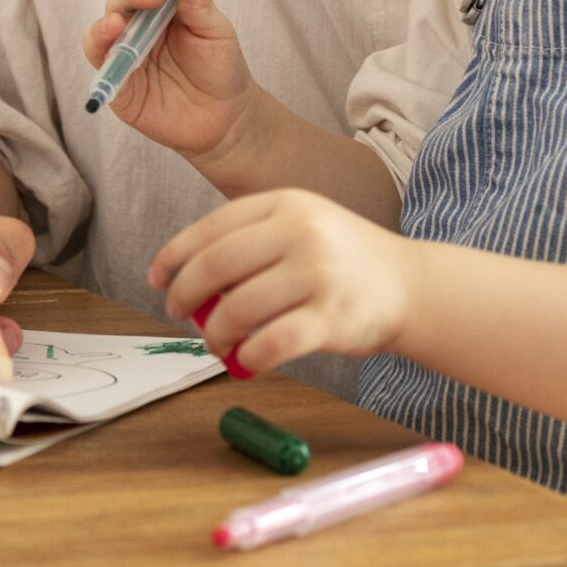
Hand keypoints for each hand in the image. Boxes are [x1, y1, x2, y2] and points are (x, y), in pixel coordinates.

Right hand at [82, 0, 257, 163]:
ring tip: (118, 21)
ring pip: (102, 27)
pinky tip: (109, 36)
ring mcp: (126, 54)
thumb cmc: (221, 68)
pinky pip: (99, 61)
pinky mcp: (119, 84)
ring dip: (108, 18)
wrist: (226, 118)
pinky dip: (98, 45)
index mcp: (161, 7)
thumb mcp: (215, 30)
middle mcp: (138, 26)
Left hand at [147, 189, 417, 375]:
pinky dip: (249, 357)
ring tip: (215, 342)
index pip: (212, 227)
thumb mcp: (302, 227)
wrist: (411, 286)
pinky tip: (246, 361)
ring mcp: (318, 275)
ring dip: (215, 333)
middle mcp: (301, 232)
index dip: (174, 255)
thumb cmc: (343, 261)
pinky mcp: (332, 319)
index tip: (156, 278)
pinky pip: (272, 343)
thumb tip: (187, 278)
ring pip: (238, 309)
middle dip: (185, 295)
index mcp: (286, 204)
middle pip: (216, 266)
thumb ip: (252, 241)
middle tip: (177, 313)